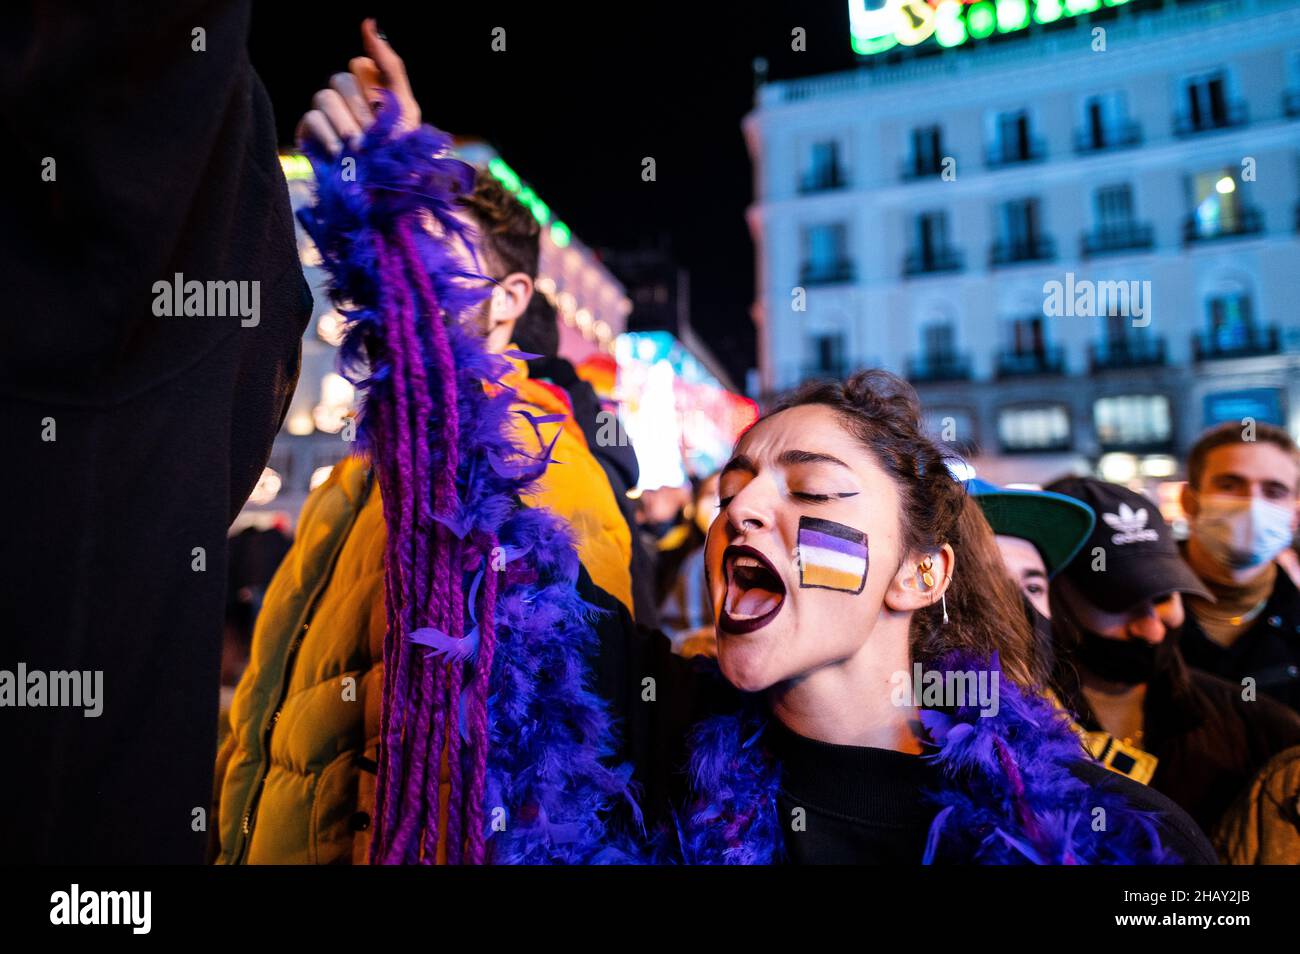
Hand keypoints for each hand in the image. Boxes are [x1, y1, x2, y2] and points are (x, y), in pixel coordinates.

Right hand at [295, 18, 420, 155]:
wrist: (387, 197)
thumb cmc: (401, 156)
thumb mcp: (406, 107)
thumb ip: (390, 65)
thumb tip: (370, 22)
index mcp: (371, 88)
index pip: (361, 65)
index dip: (373, 88)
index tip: (385, 111)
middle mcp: (347, 98)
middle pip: (341, 80)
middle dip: (361, 111)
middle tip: (373, 137)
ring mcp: (327, 115)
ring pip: (324, 97)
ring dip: (345, 123)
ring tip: (358, 147)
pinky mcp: (311, 135)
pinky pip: (311, 119)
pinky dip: (328, 135)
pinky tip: (341, 152)